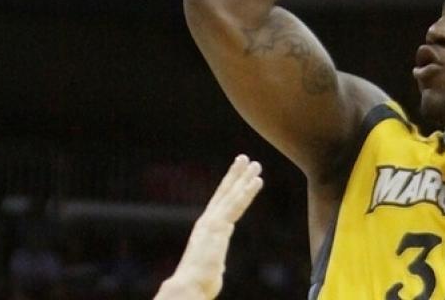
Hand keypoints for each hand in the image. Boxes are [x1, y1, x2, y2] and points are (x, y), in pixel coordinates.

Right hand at [155, 155, 263, 299]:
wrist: (188, 287)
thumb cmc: (198, 283)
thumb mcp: (210, 267)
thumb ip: (215, 259)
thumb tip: (217, 263)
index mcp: (206, 230)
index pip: (221, 204)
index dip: (229, 189)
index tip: (237, 177)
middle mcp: (208, 222)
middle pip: (224, 193)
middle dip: (235, 175)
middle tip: (244, 158)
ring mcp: (213, 223)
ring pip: (232, 194)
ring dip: (243, 177)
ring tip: (255, 164)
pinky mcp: (219, 227)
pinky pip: (237, 204)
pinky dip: (247, 191)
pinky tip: (257, 180)